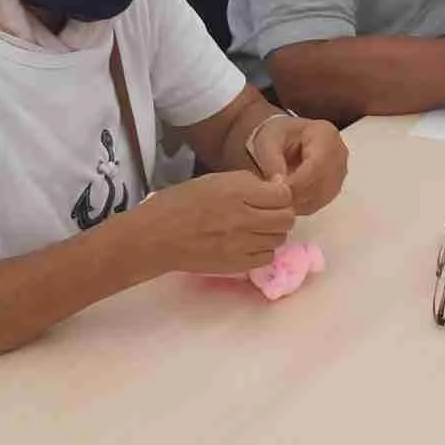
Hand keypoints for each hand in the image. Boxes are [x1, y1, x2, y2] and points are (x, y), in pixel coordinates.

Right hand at [134, 171, 294, 274]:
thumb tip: (276, 186)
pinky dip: (263, 250)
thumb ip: (248, 183)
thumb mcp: (216, 180)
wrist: (157, 235)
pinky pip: (266, 257)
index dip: (280, 193)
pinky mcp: (237, 264)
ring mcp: (242, 243)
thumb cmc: (182, 201)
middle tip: (267, 212)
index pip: (283, 194)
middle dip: (281, 213)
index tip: (271, 194)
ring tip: (256, 228)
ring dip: (272, 232)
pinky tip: (249, 243)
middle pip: (286, 218)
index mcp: (238, 192)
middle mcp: (245, 217)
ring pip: (279, 239)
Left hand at [250, 117, 348, 215]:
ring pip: (321, 196)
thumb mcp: (267, 140)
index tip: (276, 192)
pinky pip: (319, 203)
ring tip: (278, 198)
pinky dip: (301, 206)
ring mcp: (339, 171)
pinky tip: (286, 201)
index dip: (297, 182)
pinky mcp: (334, 187)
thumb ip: (272, 161)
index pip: (317, 165)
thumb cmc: (277, 135)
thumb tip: (279, 184)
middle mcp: (338, 153)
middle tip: (274, 199)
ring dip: (298, 202)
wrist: (285, 139)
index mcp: (326, 134)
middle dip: (297, 194)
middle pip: (322, 183)